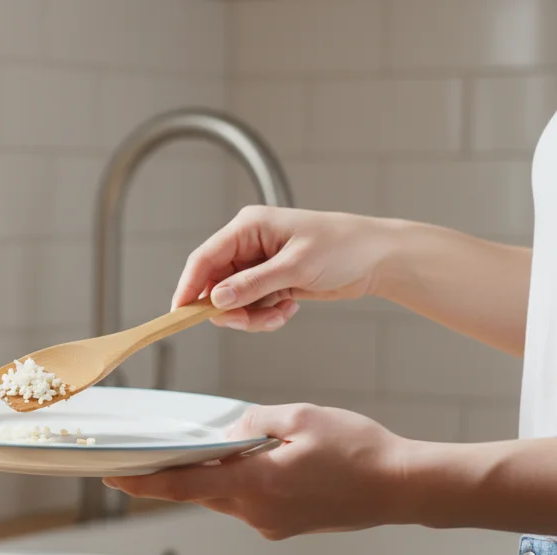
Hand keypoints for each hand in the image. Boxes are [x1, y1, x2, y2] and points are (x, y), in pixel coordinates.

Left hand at [104, 404, 410, 539]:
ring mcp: (271, 524)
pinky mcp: (287, 527)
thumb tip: (229, 434)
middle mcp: (255, 511)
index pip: (181, 485)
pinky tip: (262, 462)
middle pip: (200, 490)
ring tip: (221, 448)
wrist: (403, 486)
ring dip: (217, 475)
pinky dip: (245, 483)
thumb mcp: (298, 417)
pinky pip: (251, 503)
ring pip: (226, 496)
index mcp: (252, 483)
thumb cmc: (357, 448)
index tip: (111, 478)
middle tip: (152, 455)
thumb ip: (252, 423)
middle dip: (177, 473)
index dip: (142, 482)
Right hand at [176, 206, 398, 331]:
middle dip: (230, 309)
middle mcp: (249, 245)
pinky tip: (289, 310)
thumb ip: (253, 284)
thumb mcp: (295, 266)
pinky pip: (252, 307)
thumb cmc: (344, 247)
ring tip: (280, 314)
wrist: (379, 258)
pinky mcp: (271, 282)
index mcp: (249, 227)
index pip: (205, 258)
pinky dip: (265, 316)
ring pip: (233, 301)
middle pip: (215, 285)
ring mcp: (259, 265)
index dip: (189, 286)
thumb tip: (217, 299)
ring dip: (252, 316)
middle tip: (247, 321)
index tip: (180, 312)